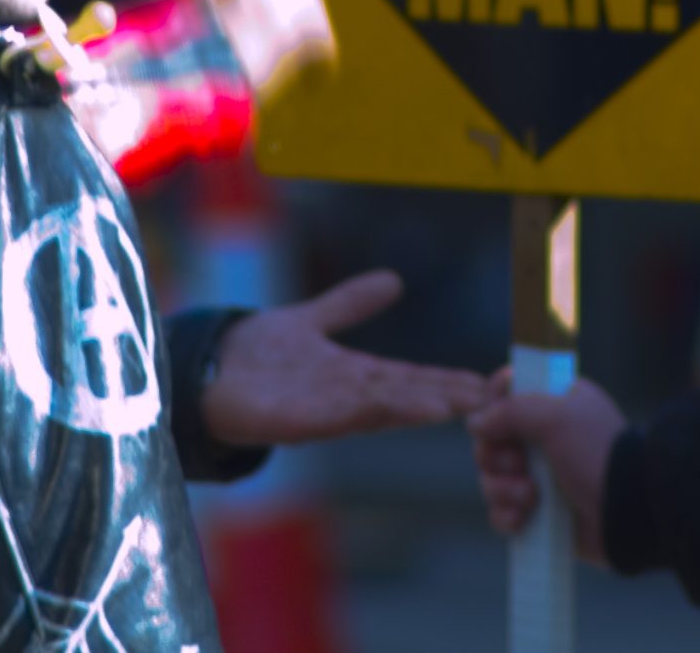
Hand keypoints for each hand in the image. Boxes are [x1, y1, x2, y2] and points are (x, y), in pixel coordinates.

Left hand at [202, 270, 488, 447]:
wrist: (204, 372)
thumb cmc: (259, 355)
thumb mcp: (313, 319)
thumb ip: (351, 304)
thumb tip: (394, 280)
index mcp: (354, 375)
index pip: (412, 377)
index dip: (449, 380)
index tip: (490, 382)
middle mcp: (346, 395)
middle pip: (406, 395)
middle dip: (447, 398)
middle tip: (494, 401)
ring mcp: (323, 409)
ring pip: (380, 408)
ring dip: (415, 408)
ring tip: (453, 408)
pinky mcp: (295, 420)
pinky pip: (336, 417)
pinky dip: (365, 413)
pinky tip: (386, 408)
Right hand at [468, 366, 625, 564]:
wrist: (628, 512)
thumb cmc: (598, 455)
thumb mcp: (558, 417)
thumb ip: (513, 410)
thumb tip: (475, 421)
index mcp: (553, 403)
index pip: (505, 393)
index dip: (492, 406)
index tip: (496, 419)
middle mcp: (543, 437)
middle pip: (490, 440)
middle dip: (496, 457)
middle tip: (520, 466)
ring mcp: (539, 476)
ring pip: (491, 477)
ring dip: (503, 489)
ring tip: (531, 498)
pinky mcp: (536, 512)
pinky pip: (500, 511)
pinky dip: (506, 515)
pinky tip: (523, 519)